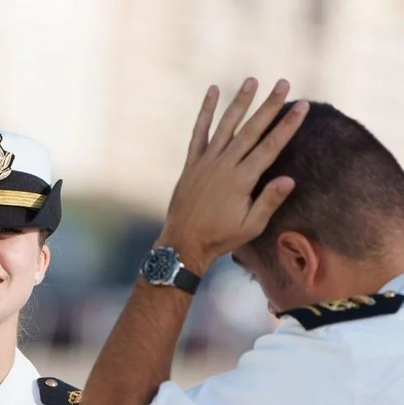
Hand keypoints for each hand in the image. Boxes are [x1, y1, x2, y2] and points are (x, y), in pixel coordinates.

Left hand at [158, 77, 308, 273]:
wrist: (183, 243)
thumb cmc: (220, 238)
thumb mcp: (251, 226)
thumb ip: (269, 201)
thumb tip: (290, 179)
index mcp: (241, 181)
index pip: (270, 147)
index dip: (287, 125)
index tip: (302, 106)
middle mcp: (223, 166)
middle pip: (251, 130)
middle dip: (269, 106)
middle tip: (284, 83)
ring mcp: (206, 163)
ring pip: (226, 126)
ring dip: (240, 102)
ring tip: (252, 80)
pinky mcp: (192, 164)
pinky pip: (199, 133)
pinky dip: (205, 112)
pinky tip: (212, 92)